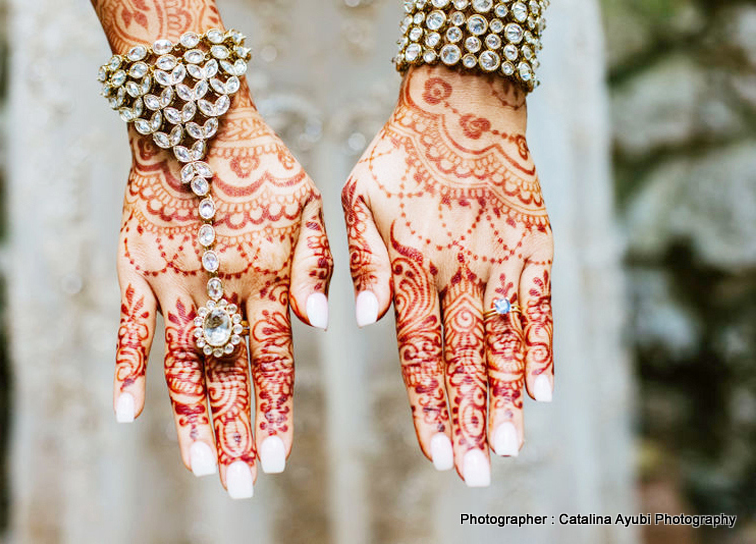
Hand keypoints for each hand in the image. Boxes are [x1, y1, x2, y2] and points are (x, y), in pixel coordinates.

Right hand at [113, 87, 332, 498]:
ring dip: (190, 418)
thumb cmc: (262, 165)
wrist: (198, 121)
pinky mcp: (136, 269)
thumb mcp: (308, 203)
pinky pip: (127, 329)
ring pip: (182, 364)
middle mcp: (221, 289)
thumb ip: (316, 263)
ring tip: (200, 465)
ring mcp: (174, 281)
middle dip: (236, 434)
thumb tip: (319, 323)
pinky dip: (126, 370)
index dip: (274, 411)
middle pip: (228, 376)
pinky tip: (126, 415)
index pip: (273, 360)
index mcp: (267, 277)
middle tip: (239, 486)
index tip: (276, 460)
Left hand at [341, 65, 552, 485]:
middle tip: (476, 474)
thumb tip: (360, 324)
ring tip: (507, 448)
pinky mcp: (535, 246)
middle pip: (464, 362)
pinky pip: (541, 308)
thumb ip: (363, 263)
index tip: (437, 453)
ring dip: (504, 400)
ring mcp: (502, 261)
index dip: (429, 408)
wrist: (464, 105)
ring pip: (503, 344)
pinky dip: (541, 350)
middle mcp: (460, 272)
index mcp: (412, 266)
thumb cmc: (400, 154)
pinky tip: (541, 392)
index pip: (421, 354)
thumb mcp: (360, 198)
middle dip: (468, 422)